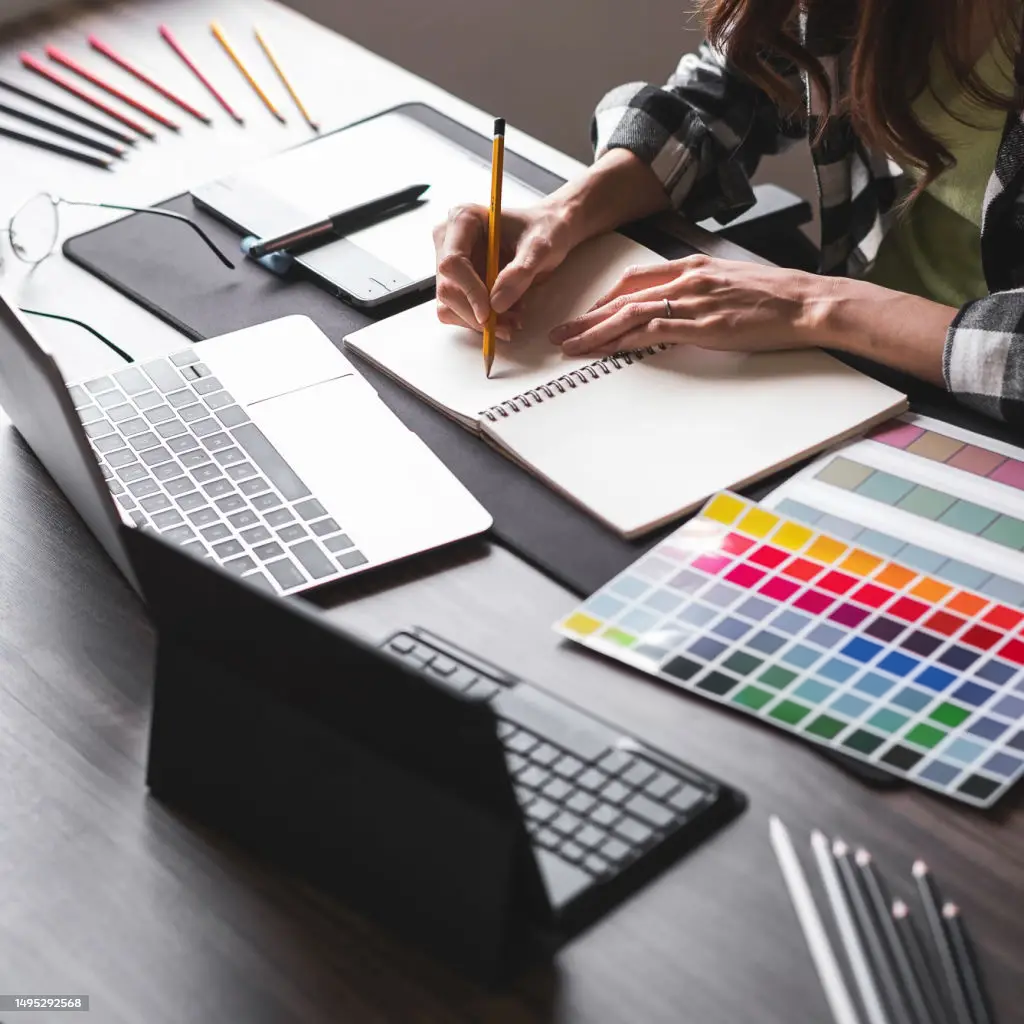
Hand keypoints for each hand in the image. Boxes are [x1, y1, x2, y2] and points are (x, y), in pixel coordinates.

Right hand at [432, 200, 575, 338]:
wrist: (549, 233)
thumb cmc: (545, 229)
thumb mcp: (540, 247)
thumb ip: (520, 272)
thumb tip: (496, 304)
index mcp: (463, 219)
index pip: (452, 262)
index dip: (469, 291)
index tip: (490, 314)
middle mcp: (449, 240)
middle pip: (447, 288)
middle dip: (476, 314)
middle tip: (508, 325)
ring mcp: (451, 263)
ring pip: (448, 305)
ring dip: (478, 322)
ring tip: (512, 319)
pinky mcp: (457, 282)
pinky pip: (458, 311)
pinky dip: (480, 321)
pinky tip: (505, 316)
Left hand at [549, 255, 824, 355]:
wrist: (805, 302)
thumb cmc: (776, 298)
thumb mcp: (732, 283)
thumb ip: (702, 291)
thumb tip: (682, 307)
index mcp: (693, 267)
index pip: (637, 278)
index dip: (607, 298)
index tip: (589, 313)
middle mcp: (686, 280)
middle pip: (623, 296)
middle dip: (588, 316)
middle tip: (562, 331)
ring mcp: (691, 302)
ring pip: (629, 313)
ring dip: (594, 331)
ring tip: (571, 345)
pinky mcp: (700, 325)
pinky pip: (650, 332)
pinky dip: (622, 341)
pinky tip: (605, 351)